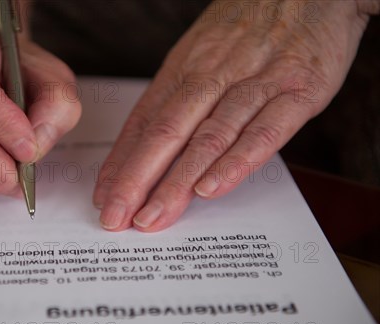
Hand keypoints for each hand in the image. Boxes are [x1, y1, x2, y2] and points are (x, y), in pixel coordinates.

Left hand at [94, 0, 371, 231]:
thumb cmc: (247, 27)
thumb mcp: (201, 55)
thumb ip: (178, 101)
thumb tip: (145, 148)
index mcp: (184, 71)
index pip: (143, 124)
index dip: (120, 165)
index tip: (102, 198)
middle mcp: (212, 77)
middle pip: (166, 134)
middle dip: (136, 181)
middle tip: (116, 219)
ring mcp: (255, 83)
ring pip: (208, 137)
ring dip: (177, 182)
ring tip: (153, 217)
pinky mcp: (299, 90)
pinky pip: (264, 130)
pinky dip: (236, 161)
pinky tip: (212, 189)